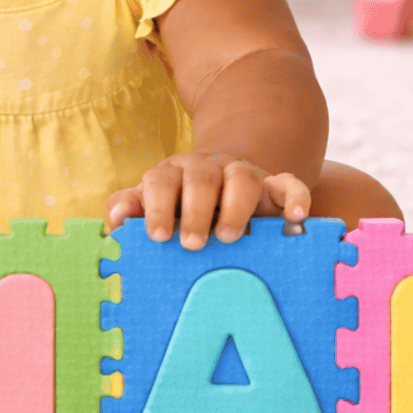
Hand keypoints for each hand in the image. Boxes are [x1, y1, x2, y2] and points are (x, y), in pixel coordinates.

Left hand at [105, 153, 310, 249]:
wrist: (222, 188)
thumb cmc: (180, 208)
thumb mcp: (154, 206)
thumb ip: (131, 209)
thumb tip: (114, 219)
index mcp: (172, 174)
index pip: (160, 181)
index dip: (157, 207)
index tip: (158, 237)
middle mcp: (207, 169)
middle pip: (200, 178)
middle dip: (195, 210)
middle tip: (193, 243)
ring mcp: (242, 174)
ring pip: (243, 178)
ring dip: (236, 206)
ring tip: (229, 237)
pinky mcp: (273, 186)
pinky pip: (289, 184)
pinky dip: (295, 197)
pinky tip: (298, 217)